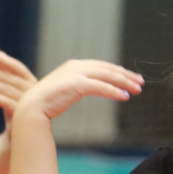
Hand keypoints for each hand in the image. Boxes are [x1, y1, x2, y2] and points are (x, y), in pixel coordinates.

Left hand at [0, 49, 37, 127]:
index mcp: (32, 82)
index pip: (16, 67)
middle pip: (9, 77)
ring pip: (8, 89)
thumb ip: (6, 71)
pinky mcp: (24, 115)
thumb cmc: (18, 109)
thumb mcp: (11, 88)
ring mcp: (31, 102)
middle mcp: (34, 90)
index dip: (2, 59)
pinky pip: (9, 103)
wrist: (25, 136)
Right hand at [17, 59, 143, 122]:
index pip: (102, 66)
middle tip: (140, 82)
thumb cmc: (45, 103)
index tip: (130, 78)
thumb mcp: (63, 90)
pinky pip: (102, 87)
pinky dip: (114, 92)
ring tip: (137, 90)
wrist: (32, 107)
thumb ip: (76, 86)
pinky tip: (124, 97)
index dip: (118, 72)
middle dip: (126, 76)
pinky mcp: (77, 84)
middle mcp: (76, 67)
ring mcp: (77, 74)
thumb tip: (86, 89)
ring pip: (108, 76)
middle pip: (108, 69)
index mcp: (73, 66)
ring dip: (125, 83)